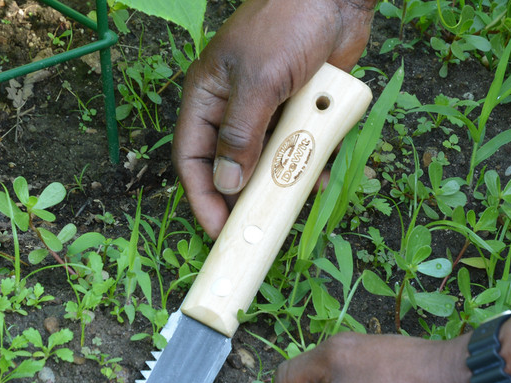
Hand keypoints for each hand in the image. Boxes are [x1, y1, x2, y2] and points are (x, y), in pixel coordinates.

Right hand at [172, 0, 374, 238]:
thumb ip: (241, 134)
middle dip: (240, 199)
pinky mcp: (295, 116)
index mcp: (207, 99)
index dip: (201, 197)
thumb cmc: (287, 25)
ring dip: (277, 184)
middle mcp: (231, 111)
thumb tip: (227, 184)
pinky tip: (318, 179)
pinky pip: (295, 151)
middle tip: (255, 228)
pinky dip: (306, 167)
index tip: (217, 229)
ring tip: (290, 206)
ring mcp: (265, 115)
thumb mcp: (259, 81)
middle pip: (227, 168)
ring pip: (263, 164)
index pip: (191, 157)